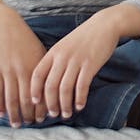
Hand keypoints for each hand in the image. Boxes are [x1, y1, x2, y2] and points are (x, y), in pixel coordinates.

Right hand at [0, 7, 47, 126]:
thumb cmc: (25, 41)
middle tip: (32, 124)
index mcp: (37, 66)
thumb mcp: (39, 52)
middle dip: (30, 114)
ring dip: (14, 114)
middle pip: (27, 100)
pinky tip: (1, 114)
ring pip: (12, 99)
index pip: (42, 93)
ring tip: (17, 124)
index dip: (43, 107)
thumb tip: (55, 89)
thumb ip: (46, 70)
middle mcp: (23, 70)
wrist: (5, 26)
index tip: (45, 118)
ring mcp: (8, 71)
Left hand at [29, 5, 139, 119]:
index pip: (37, 74)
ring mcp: (76, 60)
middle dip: (50, 104)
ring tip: (67, 114)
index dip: (34, 91)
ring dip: (65, 105)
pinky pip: (82, 86)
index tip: (35, 103)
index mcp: (53, 52)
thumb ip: (55, 60)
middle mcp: (62, 57)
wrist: (105, 25)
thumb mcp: (64, 45)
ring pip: (65, 89)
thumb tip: (48, 83)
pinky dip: (80, 99)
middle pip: (50, 86)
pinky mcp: (90, 64)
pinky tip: (80, 106)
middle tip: (53, 114)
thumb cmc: (84, 37)